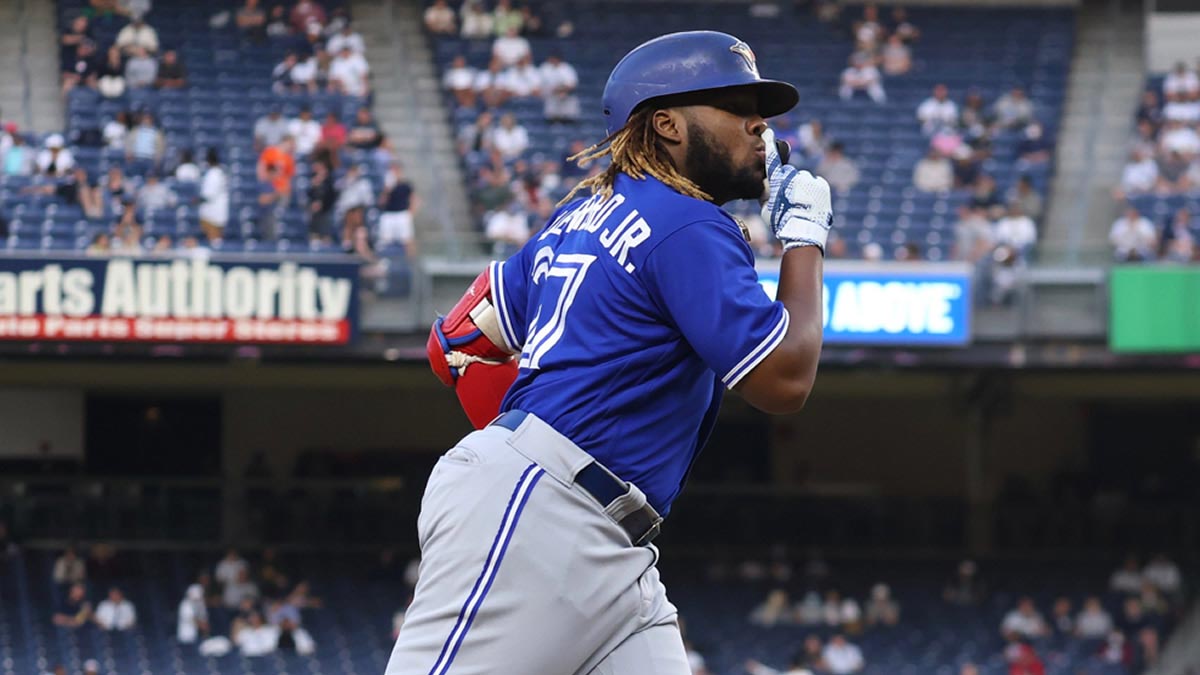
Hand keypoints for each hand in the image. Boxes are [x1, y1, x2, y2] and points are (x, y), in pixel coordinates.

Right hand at [760, 127, 833, 252]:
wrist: (804, 234)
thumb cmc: (781, 224)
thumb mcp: (766, 210)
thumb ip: (766, 194)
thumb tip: (765, 186)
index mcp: (778, 180)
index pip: (772, 160)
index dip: (769, 145)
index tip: (768, 132)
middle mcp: (794, 176)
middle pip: (790, 174)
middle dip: (789, 182)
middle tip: (790, 201)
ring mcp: (809, 179)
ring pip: (804, 180)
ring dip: (803, 188)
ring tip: (802, 206)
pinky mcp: (821, 185)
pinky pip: (815, 184)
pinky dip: (813, 192)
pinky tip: (811, 205)